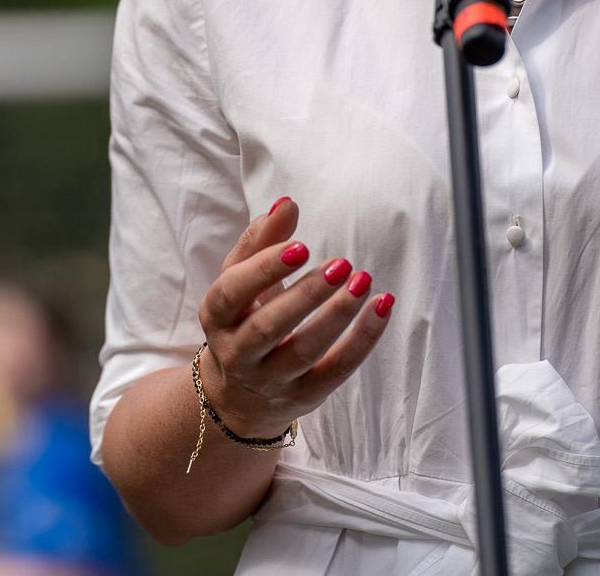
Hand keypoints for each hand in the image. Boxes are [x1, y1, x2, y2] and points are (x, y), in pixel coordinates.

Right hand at [195, 196, 393, 438]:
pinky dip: (363, 340)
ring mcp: (271, 380)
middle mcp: (238, 354)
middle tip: (341, 264)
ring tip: (363, 282)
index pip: (232, 293)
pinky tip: (382, 307)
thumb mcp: (240, 280)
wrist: (240, 396)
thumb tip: (286, 203)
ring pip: (305, 351)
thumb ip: (261, 240)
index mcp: (217, 317)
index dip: (264, 269)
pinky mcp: (305, 396)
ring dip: (338, 315)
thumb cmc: (244, 318)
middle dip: (306, 295)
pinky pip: (337, 370)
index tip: (302, 245)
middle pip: (268, 327)